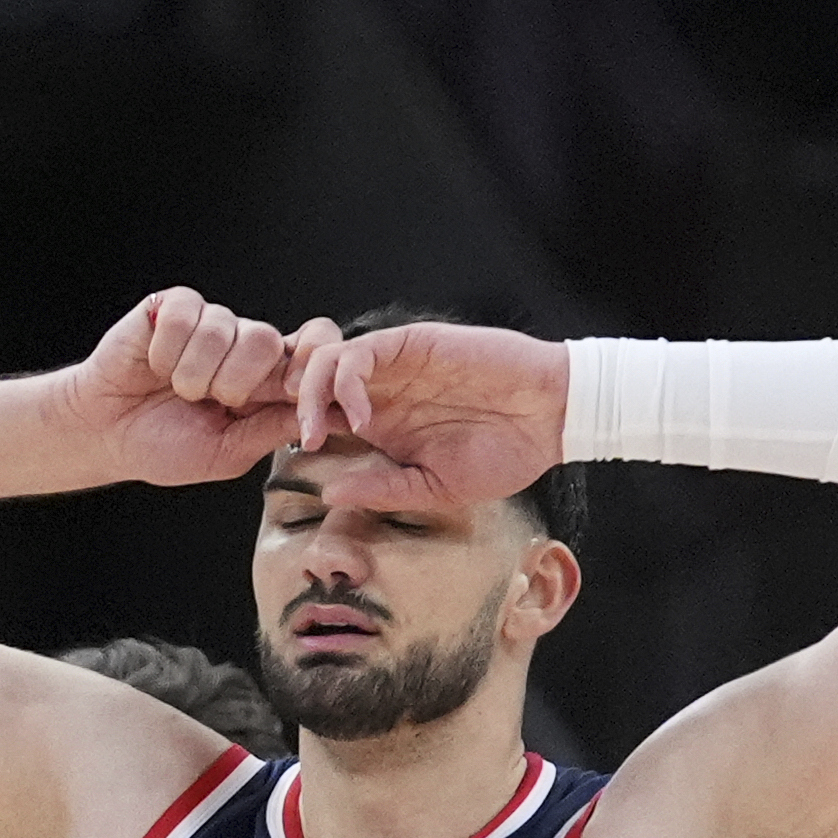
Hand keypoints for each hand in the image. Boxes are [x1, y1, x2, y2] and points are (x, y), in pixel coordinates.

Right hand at [61, 289, 302, 486]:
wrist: (105, 433)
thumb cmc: (164, 446)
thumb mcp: (228, 452)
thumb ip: (274, 430)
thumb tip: (331, 417)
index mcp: (267, 381)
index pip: (313, 347)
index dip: (312, 361)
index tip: (293, 392)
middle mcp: (244, 345)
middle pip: (268, 339)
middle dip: (236, 383)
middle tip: (210, 402)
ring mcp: (211, 322)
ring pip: (223, 329)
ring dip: (193, 374)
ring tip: (176, 389)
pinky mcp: (175, 306)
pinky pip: (186, 317)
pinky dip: (166, 351)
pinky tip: (155, 364)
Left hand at [288, 319, 569, 507]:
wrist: (549, 418)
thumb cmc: (502, 456)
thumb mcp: (435, 488)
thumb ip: (383, 489)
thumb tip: (330, 493)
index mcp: (380, 426)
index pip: (319, 419)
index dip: (295, 433)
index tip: (288, 463)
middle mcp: (379, 392)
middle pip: (310, 385)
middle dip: (292, 410)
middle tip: (299, 443)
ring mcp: (393, 366)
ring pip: (325, 361)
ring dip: (310, 394)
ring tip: (319, 432)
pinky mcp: (410, 344)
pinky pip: (360, 351)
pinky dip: (348, 381)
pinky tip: (362, 417)